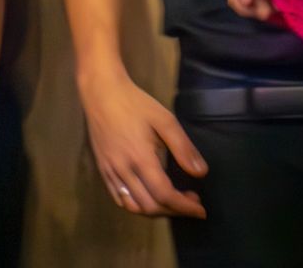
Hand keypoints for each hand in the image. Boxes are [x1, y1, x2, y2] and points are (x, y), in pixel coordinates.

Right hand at [79, 70, 207, 218]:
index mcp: (140, 157)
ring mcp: (110, 170)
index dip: (184, 207)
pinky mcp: (103, 169)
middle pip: (150, 205)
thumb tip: (201, 173)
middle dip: (174, 210)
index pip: (164, 194)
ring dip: (155, 211)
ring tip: (171, 202)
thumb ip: (183, 147)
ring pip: (133, 206)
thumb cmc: (134, 103)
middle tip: (190, 202)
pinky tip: (148, 197)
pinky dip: (136, 205)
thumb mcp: (164, 119)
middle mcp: (123, 169)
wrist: (101, 92)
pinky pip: (118, 198)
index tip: (201, 209)